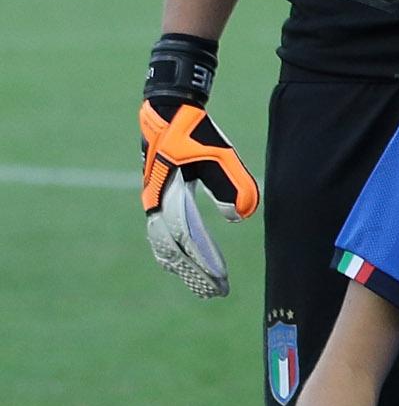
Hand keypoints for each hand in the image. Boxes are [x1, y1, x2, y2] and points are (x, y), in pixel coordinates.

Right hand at [141, 33, 258, 299]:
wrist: (167, 112)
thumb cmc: (196, 133)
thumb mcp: (221, 154)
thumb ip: (233, 184)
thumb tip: (239, 217)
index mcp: (168, 195)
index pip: (186, 240)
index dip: (202, 263)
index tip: (220, 281)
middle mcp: (155, 203)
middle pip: (172, 250)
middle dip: (193, 273)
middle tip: (215, 293)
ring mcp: (152, 202)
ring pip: (162, 245)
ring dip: (181, 267)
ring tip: (201, 286)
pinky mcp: (155, 199)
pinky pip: (159, 235)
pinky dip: (170, 253)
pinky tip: (182, 265)